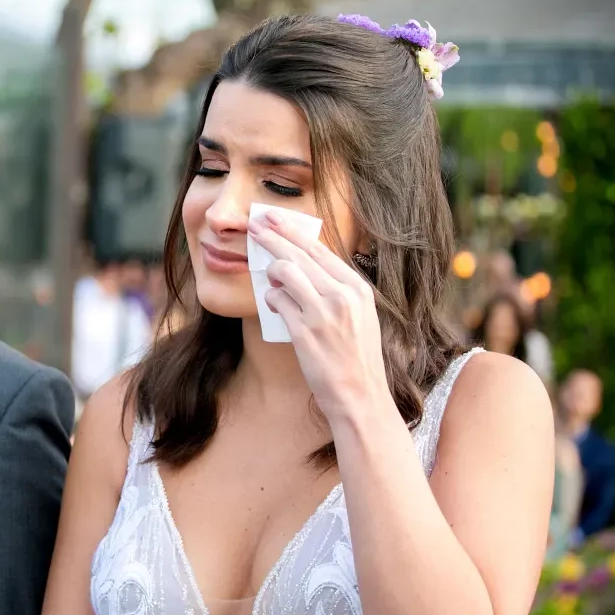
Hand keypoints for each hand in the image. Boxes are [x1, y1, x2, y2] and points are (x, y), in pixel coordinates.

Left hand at [249, 208, 387, 420]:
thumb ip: (336, 290)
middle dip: (273, 235)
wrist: (360, 395)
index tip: (275, 220)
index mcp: (357, 288)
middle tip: (254, 225)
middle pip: (300, 253)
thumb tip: (303, 266)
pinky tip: (273, 302)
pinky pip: (277, 300)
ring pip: (285, 272)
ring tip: (269, 278)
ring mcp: (323, 312)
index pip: (320, 249)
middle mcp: (342, 295)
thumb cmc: (356, 357)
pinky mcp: (305, 330)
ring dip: (271, 271)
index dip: (293, 231)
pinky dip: (271, 298)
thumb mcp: (358, 315)